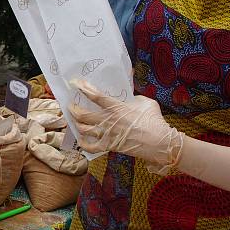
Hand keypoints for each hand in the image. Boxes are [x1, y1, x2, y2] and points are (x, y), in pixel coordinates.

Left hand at [68, 79, 183, 174]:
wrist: (159, 143)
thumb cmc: (154, 120)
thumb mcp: (146, 102)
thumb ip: (135, 98)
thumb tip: (130, 98)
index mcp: (116, 107)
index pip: (95, 96)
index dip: (84, 88)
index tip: (76, 83)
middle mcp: (108, 120)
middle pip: (83, 114)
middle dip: (74, 108)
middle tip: (71, 104)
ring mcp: (107, 134)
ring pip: (83, 129)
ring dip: (76, 123)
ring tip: (74, 119)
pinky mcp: (109, 146)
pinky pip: (91, 147)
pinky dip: (83, 143)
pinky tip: (81, 139)